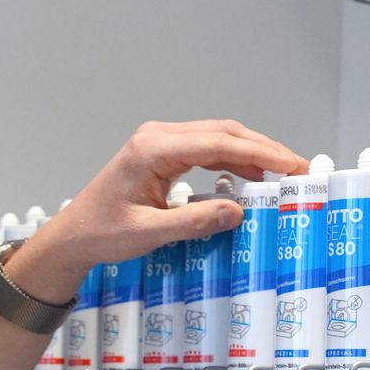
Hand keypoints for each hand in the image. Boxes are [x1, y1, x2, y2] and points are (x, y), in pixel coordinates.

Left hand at [6, 119, 305, 304]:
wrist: (71, 236)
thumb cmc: (100, 234)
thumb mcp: (147, 233)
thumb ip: (192, 223)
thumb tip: (238, 212)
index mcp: (152, 149)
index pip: (218, 142)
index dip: (260, 153)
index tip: (292, 166)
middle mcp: (158, 138)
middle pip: (223, 133)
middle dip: (263, 150)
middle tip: (299, 170)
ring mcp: (159, 143)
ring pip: (217, 138)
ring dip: (250, 155)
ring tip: (283, 176)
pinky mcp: (161, 155)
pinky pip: (205, 150)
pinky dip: (231, 162)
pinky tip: (250, 180)